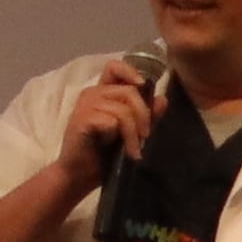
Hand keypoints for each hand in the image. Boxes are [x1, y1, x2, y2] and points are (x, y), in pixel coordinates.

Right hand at [60, 58, 160, 184]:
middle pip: (129, 91)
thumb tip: (162, 99)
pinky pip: (111, 121)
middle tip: (145, 138)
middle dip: (143, 116)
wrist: (79, 174)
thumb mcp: (130, 133)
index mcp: (103, 92)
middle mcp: (93, 94)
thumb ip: (146, 116)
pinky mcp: (82, 119)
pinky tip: (111, 148)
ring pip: (123, 109)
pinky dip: (118, 137)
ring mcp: (85, 105)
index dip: (131, 71)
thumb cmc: (102, 154)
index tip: (142, 85)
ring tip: (133, 151)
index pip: (115, 67)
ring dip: (132, 133)